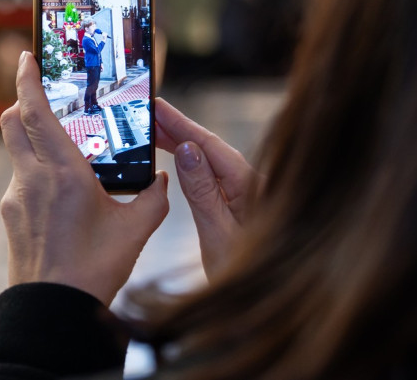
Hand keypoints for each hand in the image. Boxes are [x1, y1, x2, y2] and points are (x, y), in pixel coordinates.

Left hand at [0, 51, 169, 305]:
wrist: (54, 309)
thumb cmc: (93, 269)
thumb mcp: (135, 230)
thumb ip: (154, 198)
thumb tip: (165, 180)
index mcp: (62, 171)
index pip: (34, 110)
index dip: (27, 79)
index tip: (26, 58)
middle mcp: (32, 177)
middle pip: (12, 122)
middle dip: (23, 102)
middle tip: (42, 95)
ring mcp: (16, 197)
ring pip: (15, 151)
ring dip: (30, 139)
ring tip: (63, 149)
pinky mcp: (11, 216)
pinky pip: (20, 181)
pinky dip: (35, 172)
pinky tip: (61, 193)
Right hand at [154, 98, 259, 278]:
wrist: (266, 309)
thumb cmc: (248, 278)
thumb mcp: (217, 232)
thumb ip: (202, 190)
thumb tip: (187, 149)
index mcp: (251, 187)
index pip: (210, 145)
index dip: (182, 124)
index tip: (158, 107)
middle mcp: (254, 187)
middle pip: (213, 150)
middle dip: (180, 131)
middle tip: (149, 116)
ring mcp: (251, 197)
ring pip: (214, 162)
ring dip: (186, 146)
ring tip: (158, 133)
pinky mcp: (245, 209)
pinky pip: (217, 178)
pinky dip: (196, 166)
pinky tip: (183, 162)